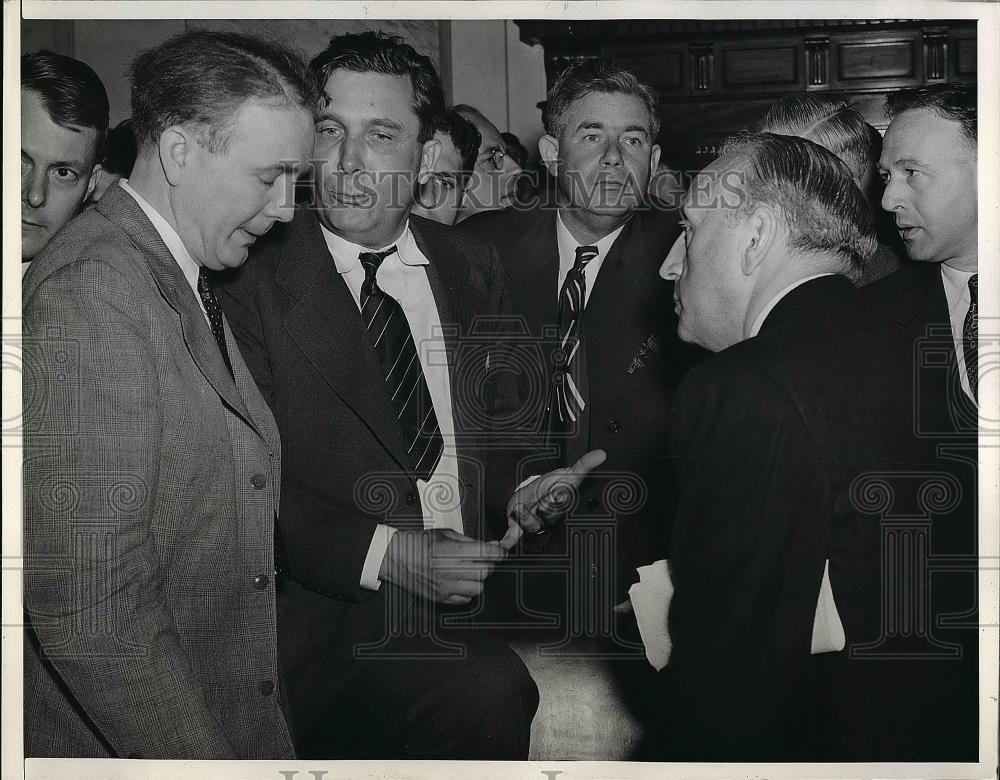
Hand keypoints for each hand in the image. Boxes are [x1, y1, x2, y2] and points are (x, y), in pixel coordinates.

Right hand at [378, 528, 505, 604]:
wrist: (394, 558)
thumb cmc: (417, 543)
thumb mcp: (445, 533)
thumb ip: (469, 541)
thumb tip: (490, 545)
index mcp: (451, 551)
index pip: (486, 554)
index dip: (498, 552)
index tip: (501, 551)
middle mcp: (449, 571)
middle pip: (485, 572)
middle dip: (488, 564)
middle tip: (482, 558)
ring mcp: (445, 587)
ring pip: (478, 588)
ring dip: (479, 578)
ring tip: (470, 570)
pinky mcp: (441, 598)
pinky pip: (466, 599)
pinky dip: (468, 591)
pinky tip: (460, 581)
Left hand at [500, 449, 606, 549]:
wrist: (533, 494)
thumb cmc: (551, 486)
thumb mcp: (567, 474)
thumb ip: (584, 464)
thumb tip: (601, 454)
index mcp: (561, 503)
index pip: (564, 501)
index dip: (561, 499)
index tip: (558, 493)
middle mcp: (549, 515)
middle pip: (549, 515)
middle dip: (545, 508)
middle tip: (542, 502)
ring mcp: (535, 522)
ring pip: (532, 524)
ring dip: (525, 516)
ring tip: (520, 507)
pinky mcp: (519, 526)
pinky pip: (514, 536)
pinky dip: (508, 541)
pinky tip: (505, 545)